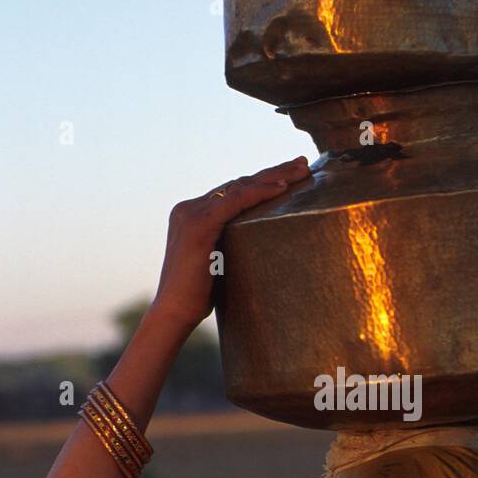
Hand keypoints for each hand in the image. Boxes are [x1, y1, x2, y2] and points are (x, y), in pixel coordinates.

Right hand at [151, 156, 311, 332]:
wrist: (174, 313)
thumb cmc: (198, 297)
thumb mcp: (217, 262)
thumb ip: (230, 246)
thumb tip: (260, 244)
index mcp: (192, 215)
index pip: (232, 191)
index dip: (262, 181)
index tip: (290, 176)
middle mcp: (189, 208)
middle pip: (239, 184)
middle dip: (274, 172)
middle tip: (303, 164)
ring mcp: (192, 214)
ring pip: (240, 187)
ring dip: (275, 176)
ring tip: (303, 170)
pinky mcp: (199, 224)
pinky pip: (236, 201)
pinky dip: (261, 192)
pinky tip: (283, 188)